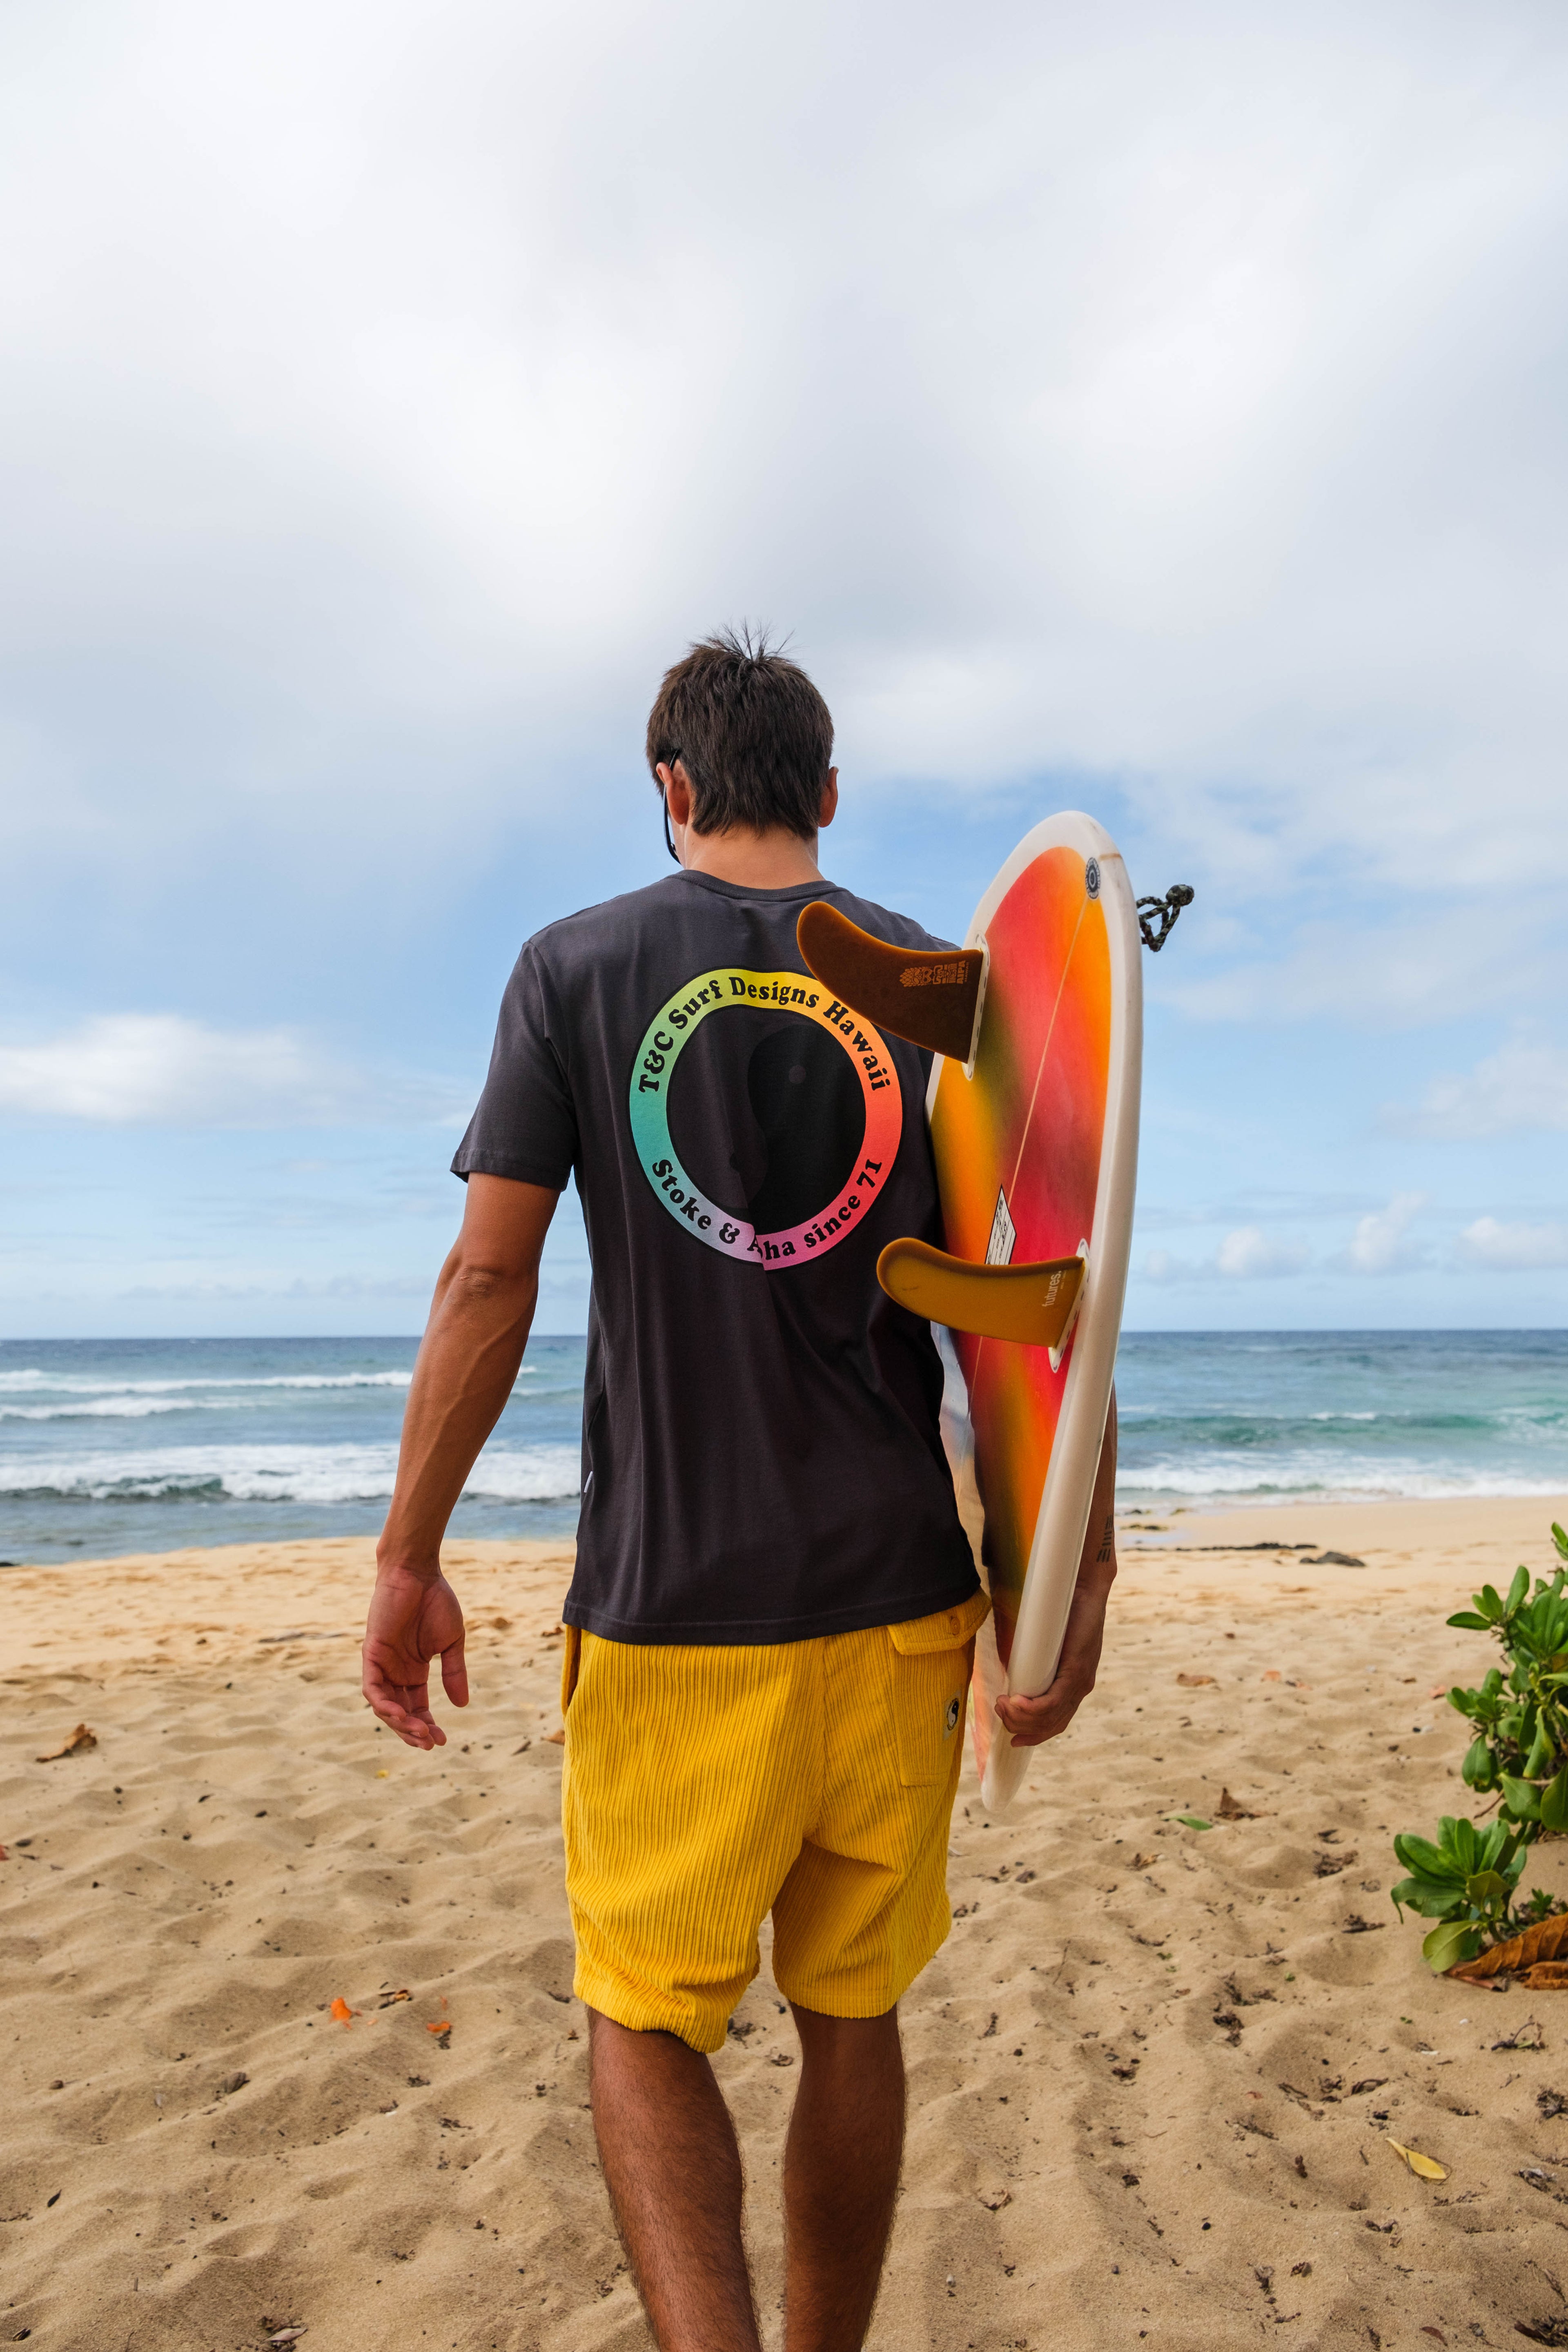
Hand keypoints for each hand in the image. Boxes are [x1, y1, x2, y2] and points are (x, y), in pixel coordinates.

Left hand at [362, 1564, 468, 1749]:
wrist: (418, 1573)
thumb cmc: (436, 1601)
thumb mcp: (451, 1642)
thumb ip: (454, 1672)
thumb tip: (462, 1705)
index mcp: (414, 1670)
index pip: (417, 1707)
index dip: (427, 1725)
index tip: (442, 1740)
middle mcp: (395, 1671)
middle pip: (400, 1712)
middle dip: (412, 1731)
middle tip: (430, 1744)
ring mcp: (381, 1664)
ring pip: (383, 1706)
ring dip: (399, 1723)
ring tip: (419, 1733)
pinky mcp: (371, 1654)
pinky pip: (372, 1688)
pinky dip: (383, 1704)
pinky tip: (399, 1714)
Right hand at [993, 1567, 1112, 1748]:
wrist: (1083, 1587)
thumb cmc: (1061, 1610)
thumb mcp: (1043, 1642)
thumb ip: (1029, 1658)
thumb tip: (1006, 1666)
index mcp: (1073, 1683)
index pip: (1056, 1721)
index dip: (1034, 1735)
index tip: (1013, 1739)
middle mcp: (1080, 1687)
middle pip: (1051, 1725)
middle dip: (1020, 1727)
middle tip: (1000, 1712)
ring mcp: (1080, 1681)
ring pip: (1050, 1717)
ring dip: (1021, 1718)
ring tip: (1001, 1705)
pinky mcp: (1077, 1671)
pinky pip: (1053, 1702)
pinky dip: (1032, 1708)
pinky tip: (1015, 1702)